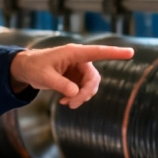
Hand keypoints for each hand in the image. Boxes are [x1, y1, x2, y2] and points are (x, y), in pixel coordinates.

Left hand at [9, 44, 135, 108]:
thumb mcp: (44, 77)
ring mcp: (78, 69)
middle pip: (94, 78)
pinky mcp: (76, 77)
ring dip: (82, 97)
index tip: (131, 52)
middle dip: (86, 93)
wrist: (26, 69)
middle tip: (73, 105)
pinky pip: (83, 89)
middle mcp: (79, 59)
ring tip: (67, 104)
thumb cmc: (34, 67)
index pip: (98, 52)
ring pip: (90, 85)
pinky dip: (77, 97)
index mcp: (74, 53)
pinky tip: (65, 102)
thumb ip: (60, 84)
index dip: (115, 53)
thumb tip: (75, 93)